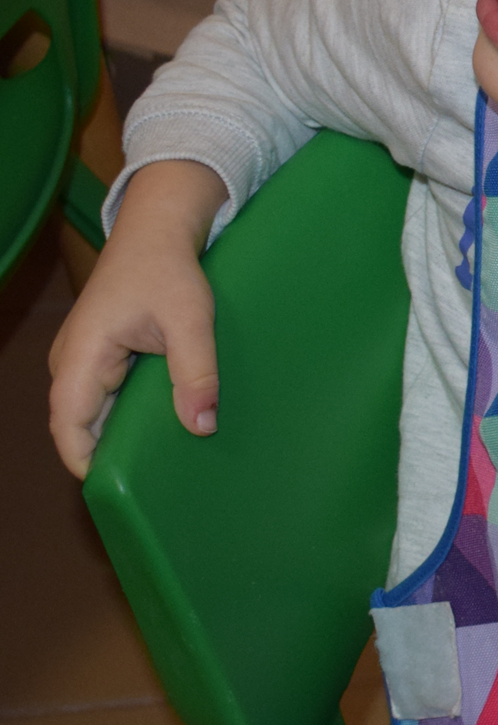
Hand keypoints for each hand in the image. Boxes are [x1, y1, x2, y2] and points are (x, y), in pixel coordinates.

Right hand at [47, 160, 228, 477]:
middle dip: (109, 457)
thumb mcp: (191, 320)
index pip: (69, 427)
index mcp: (81, 356)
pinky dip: (126, 416)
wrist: (158, 231)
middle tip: (153, 489)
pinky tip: (161, 431)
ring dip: (119, 437)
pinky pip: (104, 398)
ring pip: (91, 414)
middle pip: (79, 426)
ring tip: (161, 467)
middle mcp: (71, 363)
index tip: (120, 494)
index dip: (86, 464)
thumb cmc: (170, 270)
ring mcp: (82, 361)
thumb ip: (196, 372)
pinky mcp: (100, 357)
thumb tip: (201, 426)